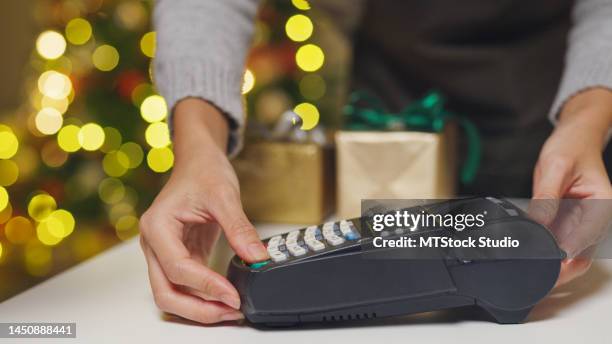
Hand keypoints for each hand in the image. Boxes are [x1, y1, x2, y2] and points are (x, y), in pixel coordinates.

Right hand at [139, 99, 268, 322]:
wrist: (199, 160)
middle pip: (166, 292)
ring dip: (200, 307)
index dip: (206, 286)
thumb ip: (239, 228)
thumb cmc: (203, 171)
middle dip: (197, 309)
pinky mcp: (179, 256)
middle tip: (231, 311)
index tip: (232, 295)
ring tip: (232, 310)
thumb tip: (257, 258)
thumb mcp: (224, 195)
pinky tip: (227, 298)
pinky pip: (187, 285)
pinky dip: (204, 296)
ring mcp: (164, 252)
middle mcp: (154, 244)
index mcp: (157, 226)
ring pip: (173, 294)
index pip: (178, 268)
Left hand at [530, 88, 611, 285]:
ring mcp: (580, 219)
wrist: (573, 135)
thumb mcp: (556, 167)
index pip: (584, 240)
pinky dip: (542, 245)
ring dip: (549, 259)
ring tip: (526, 265)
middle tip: (535, 277)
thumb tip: (538, 224)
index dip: (564, 257)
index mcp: (601, 205)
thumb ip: (547, 197)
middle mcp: (594, 217)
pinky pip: (554, 237)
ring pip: (566, 250)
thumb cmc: (572, 146)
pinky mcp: (565, 218)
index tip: (546, 267)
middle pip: (579, 253)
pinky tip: (527, 248)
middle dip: (558, 269)